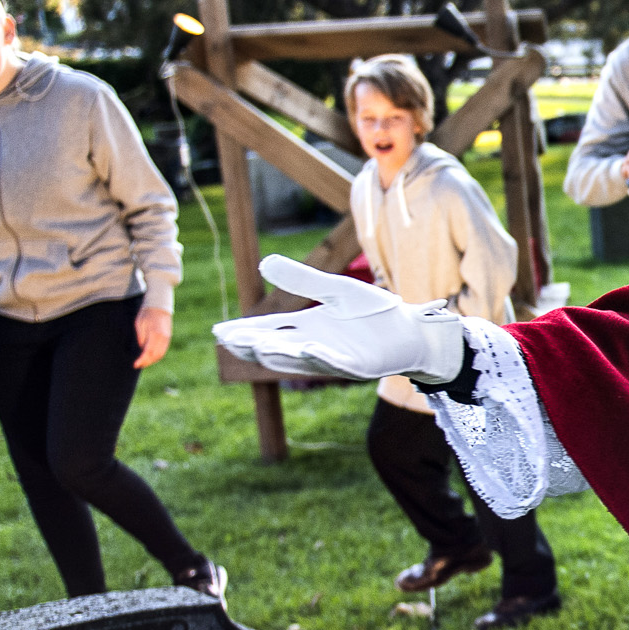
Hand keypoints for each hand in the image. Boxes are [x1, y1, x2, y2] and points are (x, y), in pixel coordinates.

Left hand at [134, 305, 173, 368]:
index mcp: (155, 334)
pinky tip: (150, 357)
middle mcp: (163, 338)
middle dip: (146, 362)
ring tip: (143, 362)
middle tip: (137, 365)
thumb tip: (142, 350)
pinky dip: (156, 356)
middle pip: (155, 355)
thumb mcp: (139, 325)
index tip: (135, 365)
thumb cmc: (146, 314)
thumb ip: (141, 338)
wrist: (158, 306)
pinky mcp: (168, 338)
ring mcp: (167, 338)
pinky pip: (163, 351)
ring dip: (152, 360)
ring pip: (160, 354)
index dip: (142, 360)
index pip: (148, 351)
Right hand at [212, 255, 465, 384]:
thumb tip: (264, 262)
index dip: (244, 332)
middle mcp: (315, 346)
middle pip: (277, 348)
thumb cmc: (372, 311)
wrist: (409, 329)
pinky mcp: (360, 367)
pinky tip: (306, 347)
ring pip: (302, 358)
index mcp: (306, 328)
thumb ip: (302, 278)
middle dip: (254, 345)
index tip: (219, 331)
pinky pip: (337, 364)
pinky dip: (321, 357)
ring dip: (281, 353)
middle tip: (230, 339)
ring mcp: (336, 358)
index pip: (268, 330)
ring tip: (259, 344)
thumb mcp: (334, 290)